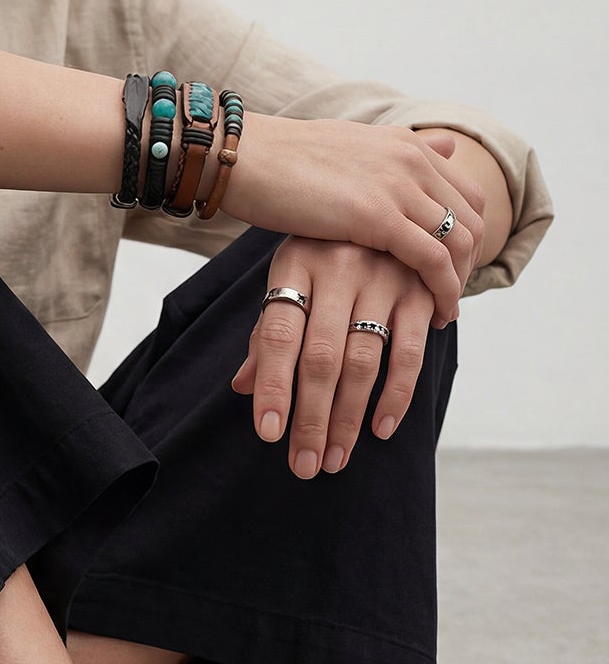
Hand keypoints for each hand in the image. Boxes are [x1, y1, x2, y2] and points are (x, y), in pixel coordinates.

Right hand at [222, 114, 486, 313]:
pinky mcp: (379, 216)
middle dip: (469, 264)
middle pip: (472, 218)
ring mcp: (399, 186)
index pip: (465, 193)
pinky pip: (432, 259)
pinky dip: (443, 291)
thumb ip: (389, 157)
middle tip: (450, 297)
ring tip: (444, 314)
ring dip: (459, 283)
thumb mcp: (345, 152)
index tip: (451, 269)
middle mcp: (412, 161)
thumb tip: (436, 148)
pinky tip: (434, 317)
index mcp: (405, 145)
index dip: (467, 235)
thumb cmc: (280, 162)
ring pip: (459, 242)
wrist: (245, 157)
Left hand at [230, 236, 451, 478]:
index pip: (277, 335)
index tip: (268, 434)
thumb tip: (242, 387)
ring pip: (363, 362)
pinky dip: (396, 396)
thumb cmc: (324, 253)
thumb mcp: (290, 277)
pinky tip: (381, 429)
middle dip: (311, 419)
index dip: (272, 387)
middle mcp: (339, 266)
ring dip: (348, 419)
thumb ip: (269, 331)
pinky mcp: (421, 288)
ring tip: (334, 460)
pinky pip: (410, 352)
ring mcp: (384, 276)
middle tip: (304, 466)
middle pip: (320, 358)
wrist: (392, 197)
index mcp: (295, 262)